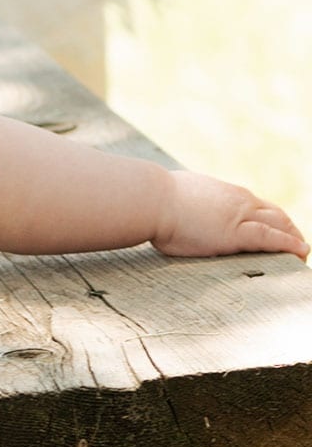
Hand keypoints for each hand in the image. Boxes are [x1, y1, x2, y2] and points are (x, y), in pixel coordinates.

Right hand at [151, 169, 307, 258]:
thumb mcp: (174, 195)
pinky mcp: (236, 233)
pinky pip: (273, 239)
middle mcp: (238, 200)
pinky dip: (290, 245)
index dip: (270, 218)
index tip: (274, 229)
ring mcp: (240, 215)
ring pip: (281, 224)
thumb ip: (185, 203)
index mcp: (223, 192)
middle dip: (289, 229)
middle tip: (295, 245)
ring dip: (294, 238)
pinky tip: (300, 253)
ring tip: (301, 253)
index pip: (256, 205)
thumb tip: (174, 209)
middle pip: (276, 213)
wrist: (149, 199)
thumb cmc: (151, 199)